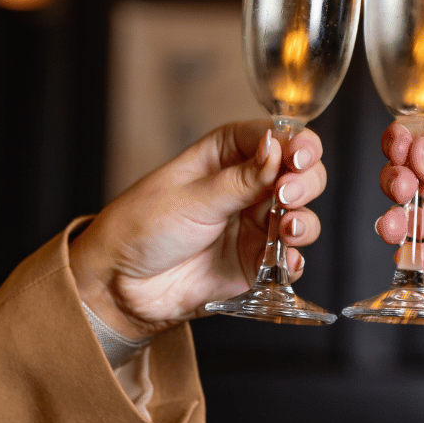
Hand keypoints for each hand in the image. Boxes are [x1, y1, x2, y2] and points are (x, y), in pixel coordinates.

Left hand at [70, 121, 325, 337]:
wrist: (118, 286)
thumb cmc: (141, 227)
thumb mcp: (190, 198)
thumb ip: (239, 180)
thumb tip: (277, 148)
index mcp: (227, 153)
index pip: (275, 137)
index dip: (295, 143)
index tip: (298, 157)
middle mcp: (247, 184)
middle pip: (299, 172)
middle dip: (304, 180)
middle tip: (288, 194)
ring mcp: (254, 223)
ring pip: (301, 213)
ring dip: (303, 219)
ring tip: (286, 229)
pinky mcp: (255, 260)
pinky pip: (289, 258)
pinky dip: (294, 259)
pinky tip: (283, 261)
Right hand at [376, 116, 423, 343]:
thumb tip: (418, 155)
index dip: (411, 143)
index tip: (398, 153)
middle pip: (419, 172)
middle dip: (402, 180)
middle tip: (401, 191)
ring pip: (422, 212)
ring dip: (403, 218)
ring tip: (394, 227)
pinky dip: (419, 253)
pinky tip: (408, 253)